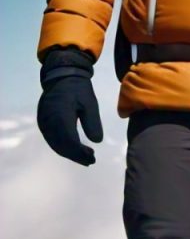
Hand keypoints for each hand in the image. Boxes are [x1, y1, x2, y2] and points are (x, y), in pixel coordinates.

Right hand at [37, 48, 102, 165]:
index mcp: (61, 114)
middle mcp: (49, 121)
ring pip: (55, 144)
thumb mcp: (90, 104)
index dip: (79, 152)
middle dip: (76, 156)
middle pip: (61, 145)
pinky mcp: (43, 122)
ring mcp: (43, 122)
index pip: (69, 140)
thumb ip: (92, 122)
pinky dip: (63, 147)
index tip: (92, 158)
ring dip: (69, 153)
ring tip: (86, 157)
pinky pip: (51, 139)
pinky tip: (75, 150)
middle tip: (91, 160)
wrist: (61, 77)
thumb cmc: (78, 89)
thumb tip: (97, 141)